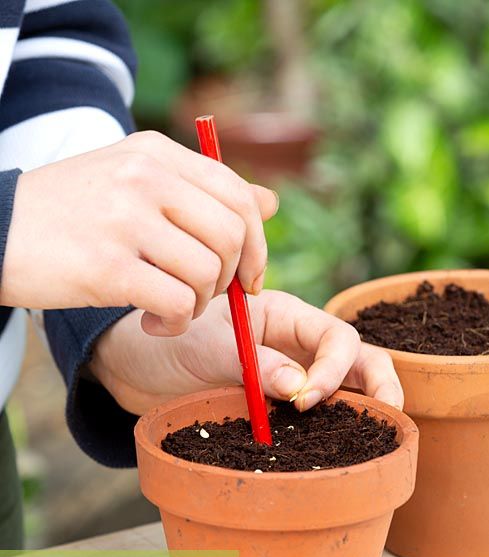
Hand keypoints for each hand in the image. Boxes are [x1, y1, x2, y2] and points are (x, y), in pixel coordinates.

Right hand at [1, 131, 277, 334]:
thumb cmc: (71, 214)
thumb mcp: (134, 182)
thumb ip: (202, 191)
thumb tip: (271, 202)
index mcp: (155, 153)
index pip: (237, 195)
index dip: (256, 243)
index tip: (248, 277)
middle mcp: (145, 178)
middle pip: (231, 235)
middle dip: (231, 279)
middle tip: (205, 297)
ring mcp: (126, 219)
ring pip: (207, 273)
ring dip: (199, 306)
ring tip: (171, 310)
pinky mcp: (108, 266)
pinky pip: (177, 305)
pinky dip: (175, 324)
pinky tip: (152, 324)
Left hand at [90, 290, 402, 414]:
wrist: (137, 368)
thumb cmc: (168, 342)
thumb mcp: (206, 345)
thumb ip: (252, 362)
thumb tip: (298, 387)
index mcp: (286, 317)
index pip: (335, 336)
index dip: (332, 369)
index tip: (305, 400)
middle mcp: (299, 347)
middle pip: (360, 361)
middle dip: (380, 386)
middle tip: (385, 418)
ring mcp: (293, 378)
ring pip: (348, 392)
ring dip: (364, 412)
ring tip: (372, 440)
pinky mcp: (280, 409)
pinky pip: (319, 419)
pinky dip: (334, 432)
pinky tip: (336, 454)